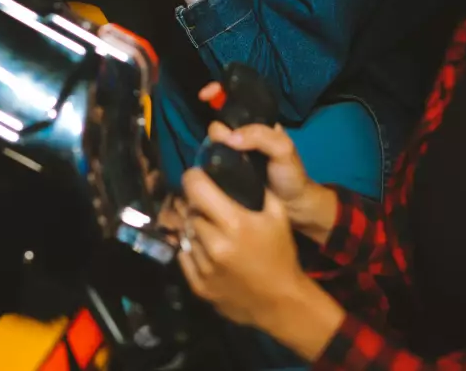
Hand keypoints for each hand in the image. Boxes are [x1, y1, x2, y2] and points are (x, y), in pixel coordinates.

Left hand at [177, 169, 345, 357]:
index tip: (197, 177)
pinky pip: (184, 256)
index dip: (193, 178)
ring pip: (185, 234)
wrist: (281, 301)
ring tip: (209, 229)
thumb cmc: (280, 254)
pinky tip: (206, 248)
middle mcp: (215, 244)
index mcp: (235, 223)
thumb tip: (235, 164)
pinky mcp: (197, 286)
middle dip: (196, 205)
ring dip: (194, 227)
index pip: (196, 188)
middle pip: (190, 211)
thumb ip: (255, 188)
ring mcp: (204, 267)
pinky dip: (192, 249)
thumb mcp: (277, 214)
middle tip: (207, 206)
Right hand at [198, 82, 336, 239]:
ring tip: (222, 160)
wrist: (292, 207)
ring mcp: (232, 154)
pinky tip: (208, 168)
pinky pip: (211, 161)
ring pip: (212, 142)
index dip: (218, 91)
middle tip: (228, 145)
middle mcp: (241, 135)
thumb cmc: (291, 174)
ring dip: (212, 148)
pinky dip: (207, 162)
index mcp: (256, 123)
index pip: (234, 100)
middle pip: (218, 122)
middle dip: (218, 130)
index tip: (205, 95)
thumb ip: (261, 137)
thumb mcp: (284, 149)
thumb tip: (230, 137)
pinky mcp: (225, 173)